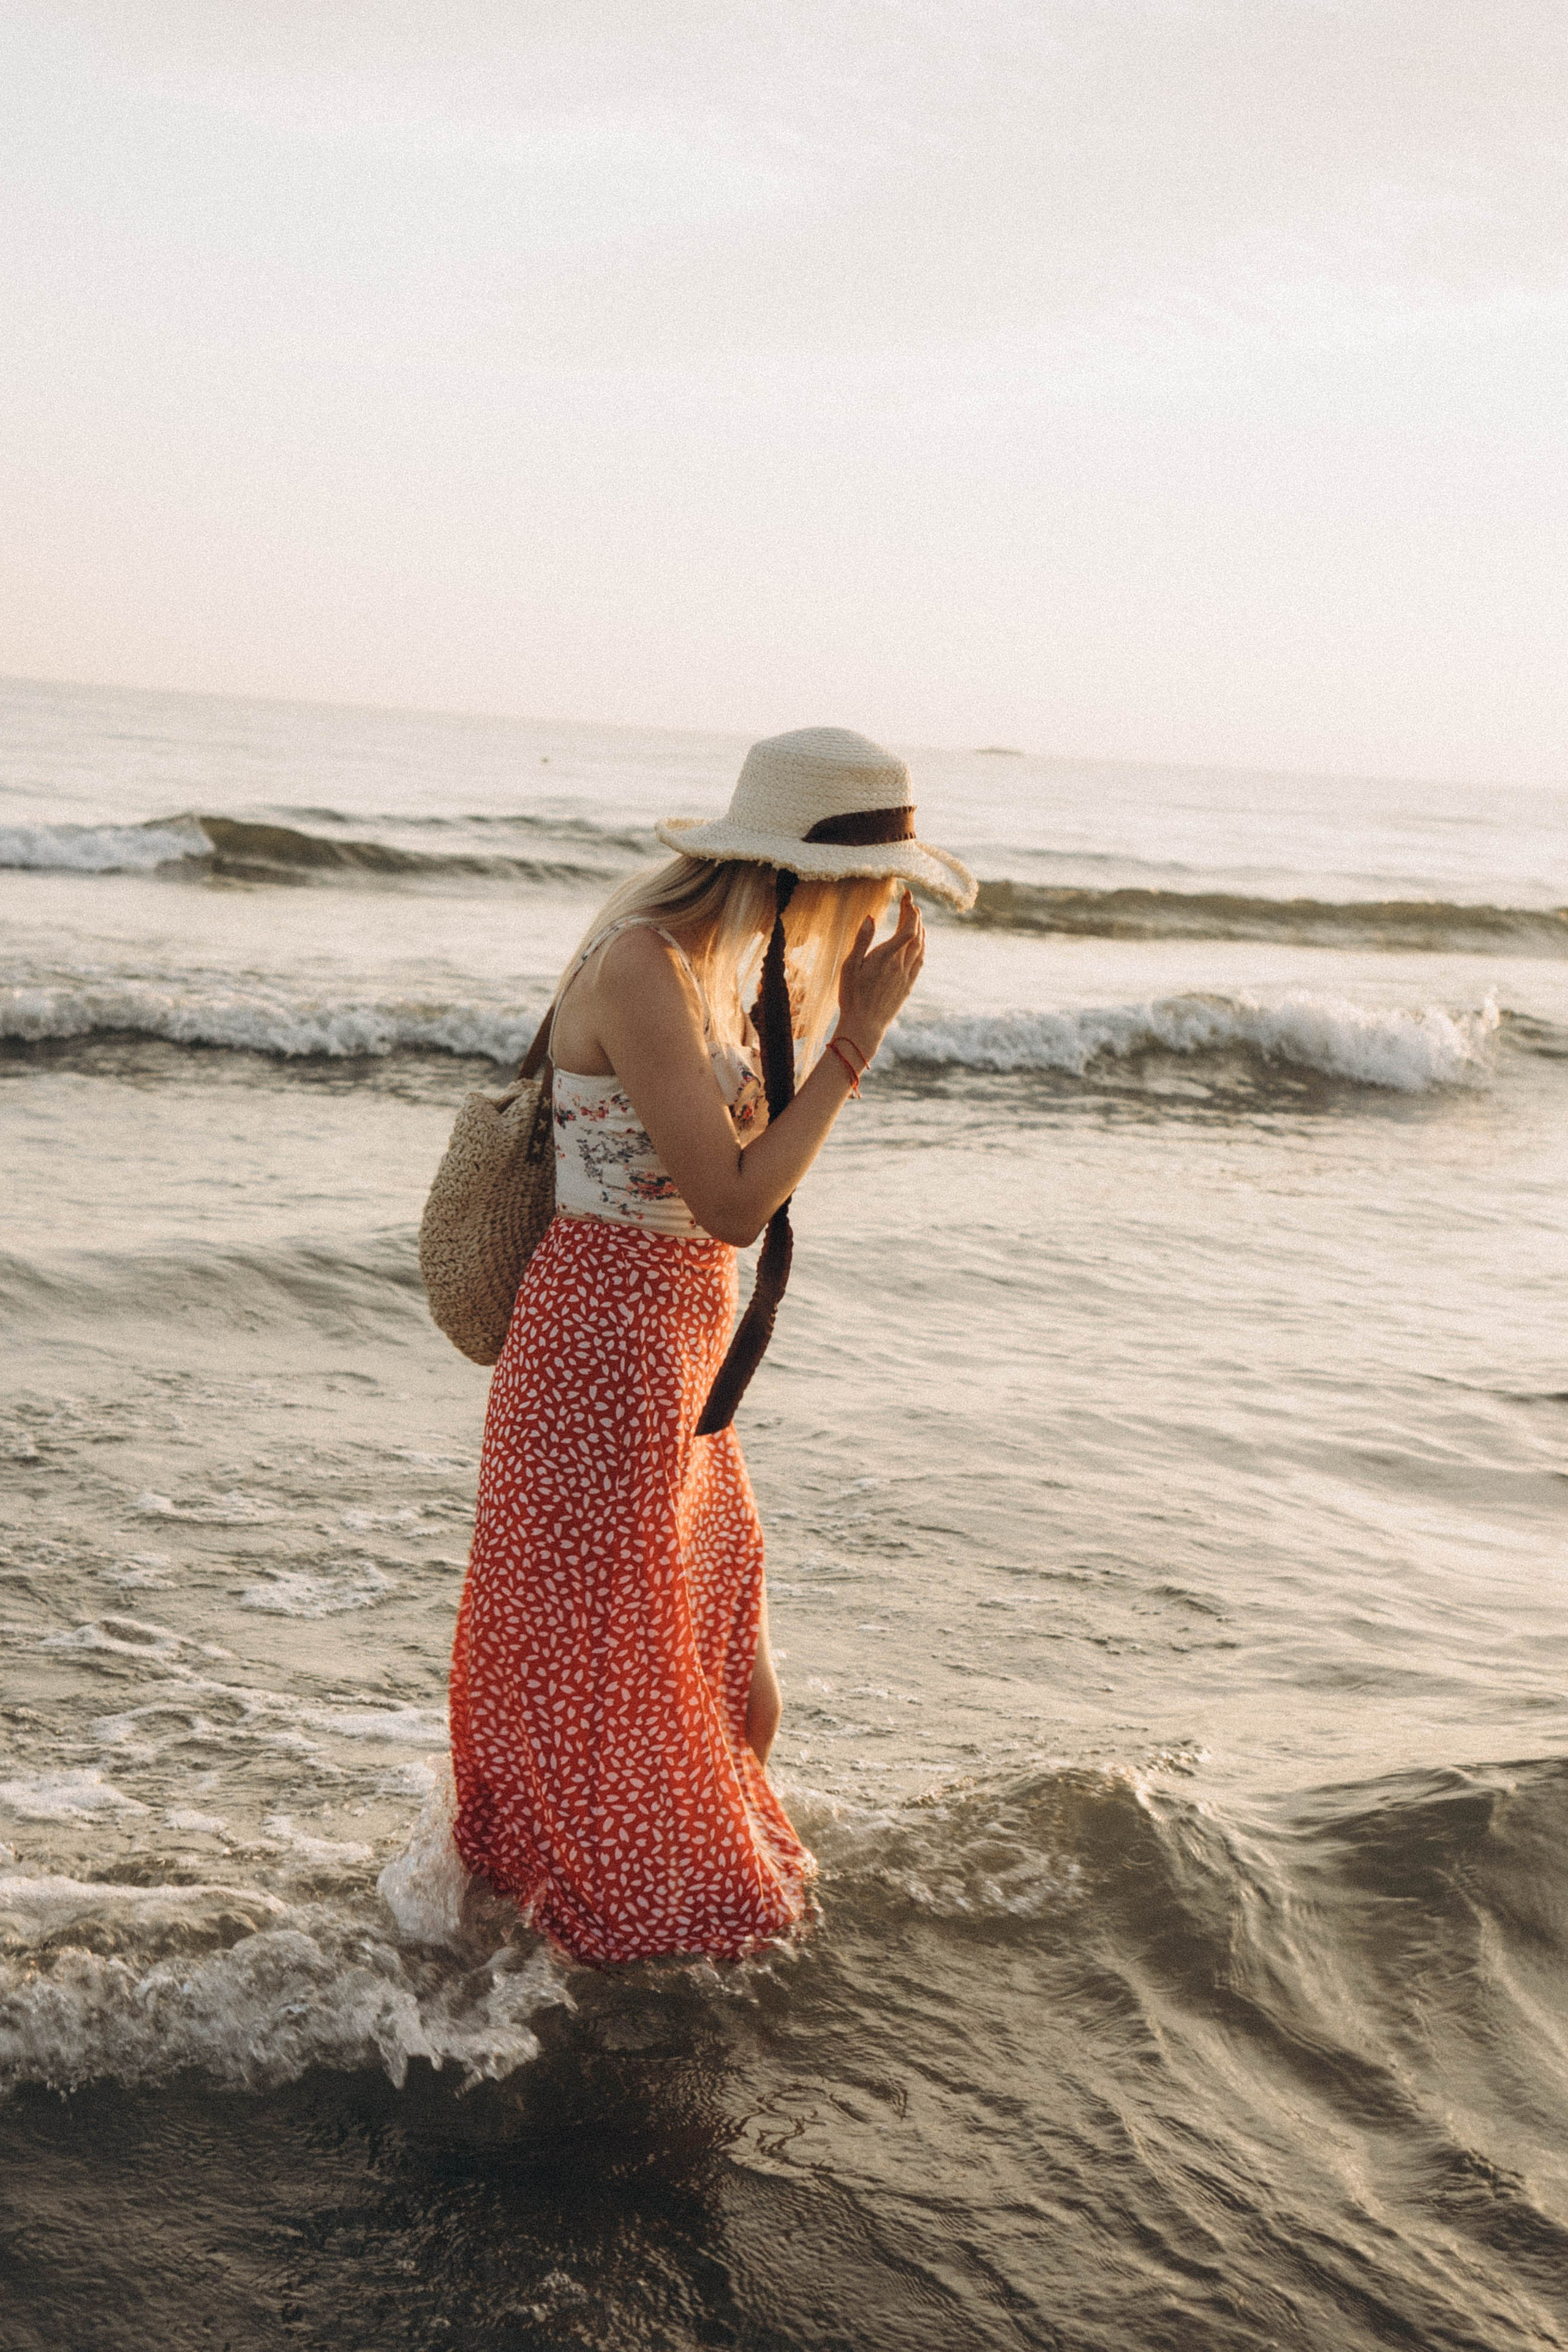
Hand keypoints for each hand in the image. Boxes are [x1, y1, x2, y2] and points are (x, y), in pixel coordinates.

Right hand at [835, 888, 924, 1060]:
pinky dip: (922, 945)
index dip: (910, 909)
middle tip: (910, 902)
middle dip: (915, 915)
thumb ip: (862, 940)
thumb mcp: (850, 966)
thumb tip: (870, 917)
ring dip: (921, 928)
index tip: (907, 895)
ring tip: (916, 917)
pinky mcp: (908, 985)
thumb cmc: (852, 995)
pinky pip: (920, 960)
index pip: (907, 927)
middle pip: (916, 933)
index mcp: (886, 956)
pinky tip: (919, 941)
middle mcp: (900, 964)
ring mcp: (906, 975)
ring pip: (921, 946)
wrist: (864, 1025)